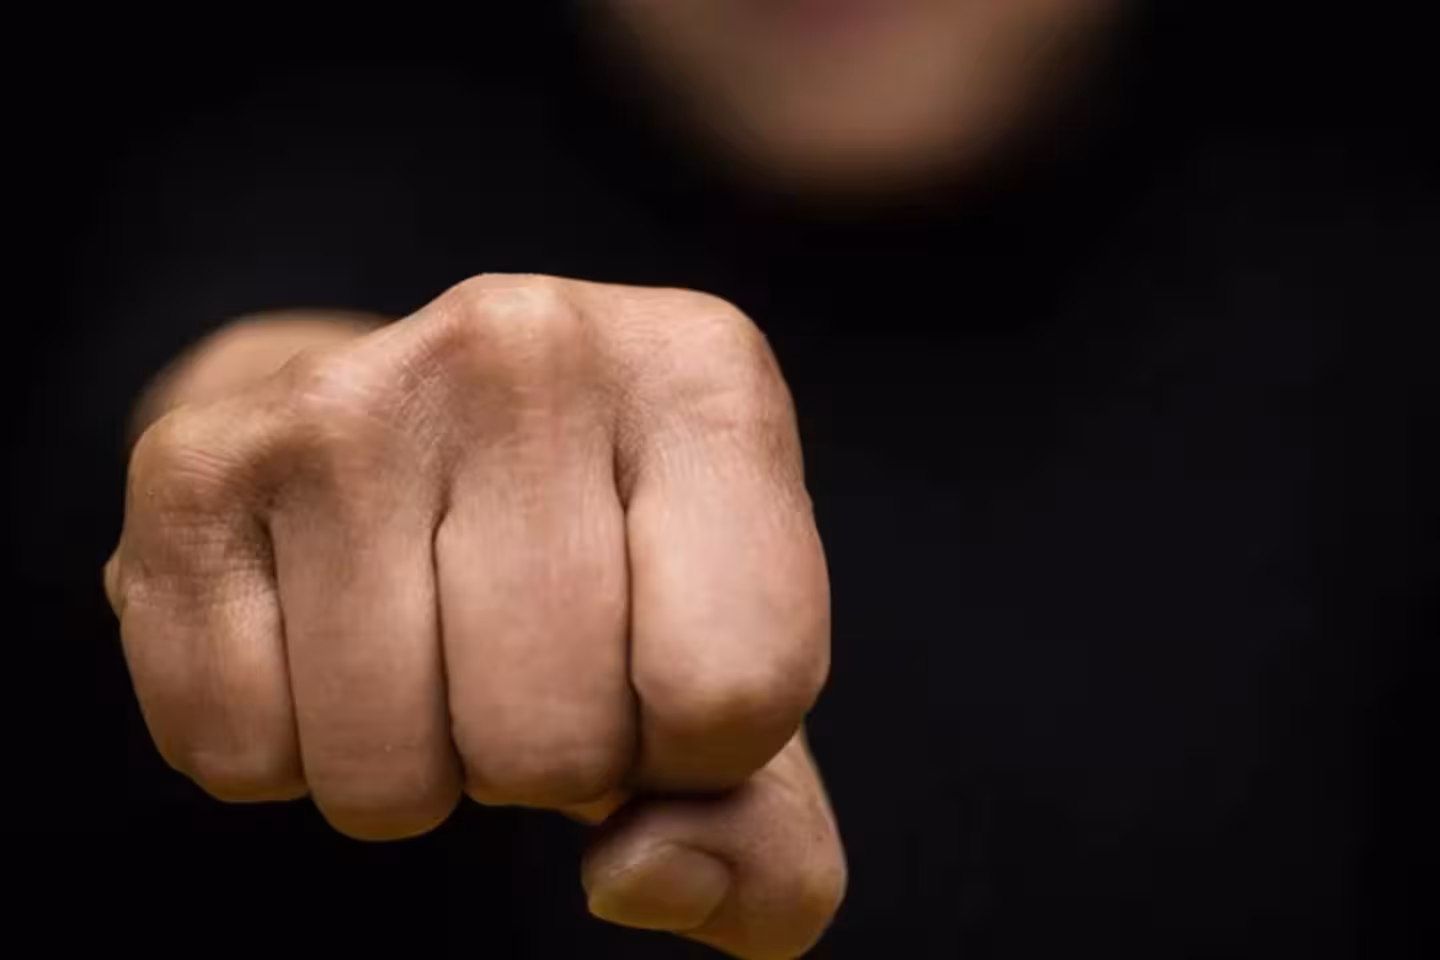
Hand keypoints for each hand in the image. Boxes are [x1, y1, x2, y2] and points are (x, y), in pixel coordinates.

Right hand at [105, 274, 844, 956]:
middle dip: (545, 766)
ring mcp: (350, 394)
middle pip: (556, 741)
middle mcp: (531, 346)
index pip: (740, 686)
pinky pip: (240, 754)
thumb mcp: (736, 697)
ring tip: (430, 649)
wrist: (420, 445)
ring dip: (416, 773)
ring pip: (388, 770)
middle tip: (525, 662)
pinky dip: (287, 757)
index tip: (657, 676)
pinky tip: (324, 642)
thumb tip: (637, 872)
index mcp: (702, 379)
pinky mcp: (196, 465)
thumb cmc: (606, 581)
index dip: (696, 753)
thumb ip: (768, 842)